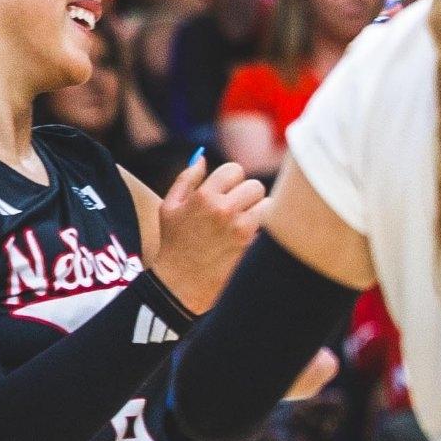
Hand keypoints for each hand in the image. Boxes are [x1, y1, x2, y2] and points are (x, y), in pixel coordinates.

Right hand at [148, 155, 269, 310]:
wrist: (180, 284)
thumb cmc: (173, 243)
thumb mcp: (169, 207)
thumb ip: (186, 179)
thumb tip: (202, 157)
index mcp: (203, 195)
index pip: (235, 170)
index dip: (233, 180)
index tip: (227, 192)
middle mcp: (223, 208)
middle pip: (255, 186)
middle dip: (248, 196)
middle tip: (238, 209)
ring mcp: (239, 228)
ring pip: (268, 204)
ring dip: (260, 212)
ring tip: (246, 223)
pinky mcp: (250, 245)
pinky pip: (270, 226)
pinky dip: (264, 229)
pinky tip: (250, 237)